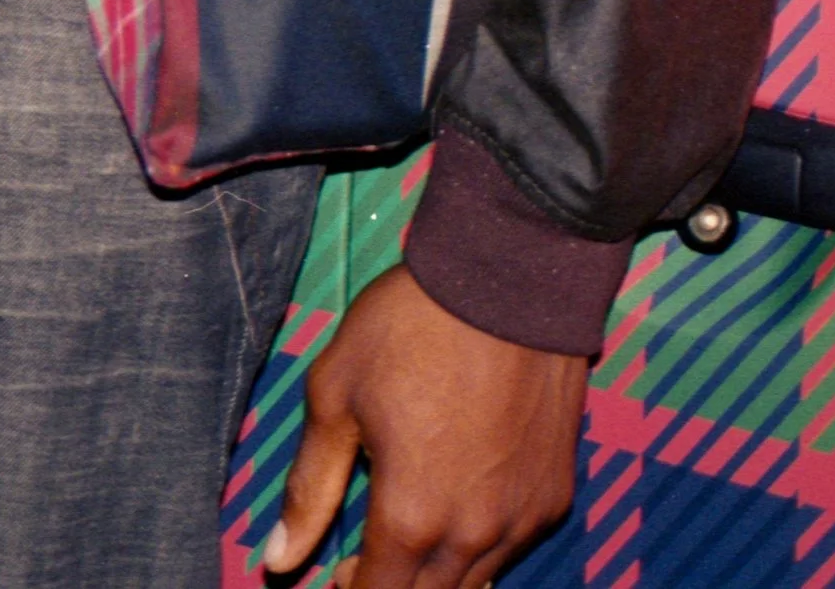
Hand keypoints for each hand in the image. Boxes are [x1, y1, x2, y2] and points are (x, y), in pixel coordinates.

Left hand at [265, 263, 585, 586]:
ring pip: (472, 584)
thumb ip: (310, 487)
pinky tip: (461, 501)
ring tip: (410, 528)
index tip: (339, 574)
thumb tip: (279, 560)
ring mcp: (520, 519)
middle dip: (390, 587)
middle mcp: (472, 536)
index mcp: (410, 517)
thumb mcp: (337, 392)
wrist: (510, 276)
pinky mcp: (554, 495)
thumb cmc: (412, 325)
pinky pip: (511, 548)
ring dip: (436, 573)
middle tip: (365, 557)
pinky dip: (481, 545)